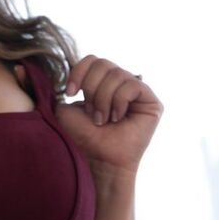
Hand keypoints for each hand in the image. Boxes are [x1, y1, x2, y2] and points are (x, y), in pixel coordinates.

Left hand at [54, 56, 160, 174]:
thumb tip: (75, 69)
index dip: (79, 72)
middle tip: (91, 112)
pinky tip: (117, 118)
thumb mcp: (66, 108)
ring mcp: (138, 92)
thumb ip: (71, 86)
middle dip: (92, 88)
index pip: (93, 60)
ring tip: (103, 120)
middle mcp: (121, 85)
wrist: (100, 159)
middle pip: (103, 63)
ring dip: (103, 99)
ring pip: (117, 74)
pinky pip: (132, 85)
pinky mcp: (152, 101)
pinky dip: (119, 101)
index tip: (70, 93)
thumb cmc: (84, 137)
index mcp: (103, 83)